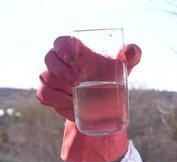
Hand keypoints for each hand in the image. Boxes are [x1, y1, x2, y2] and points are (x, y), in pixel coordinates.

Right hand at [36, 36, 140, 161]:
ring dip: (60, 88)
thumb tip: (132, 50)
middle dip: (60, 70)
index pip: (62, 42)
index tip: (74, 60)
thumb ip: (131, 56)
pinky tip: (70, 104)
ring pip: (45, 77)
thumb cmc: (111, 77)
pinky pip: (43, 94)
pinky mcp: (50, 94)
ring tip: (76, 97)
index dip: (63, 48)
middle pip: (50, 58)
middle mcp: (61, 62)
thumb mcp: (123, 67)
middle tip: (77, 82)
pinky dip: (55, 100)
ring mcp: (53, 78)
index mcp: (76, 51)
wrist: (103, 103)